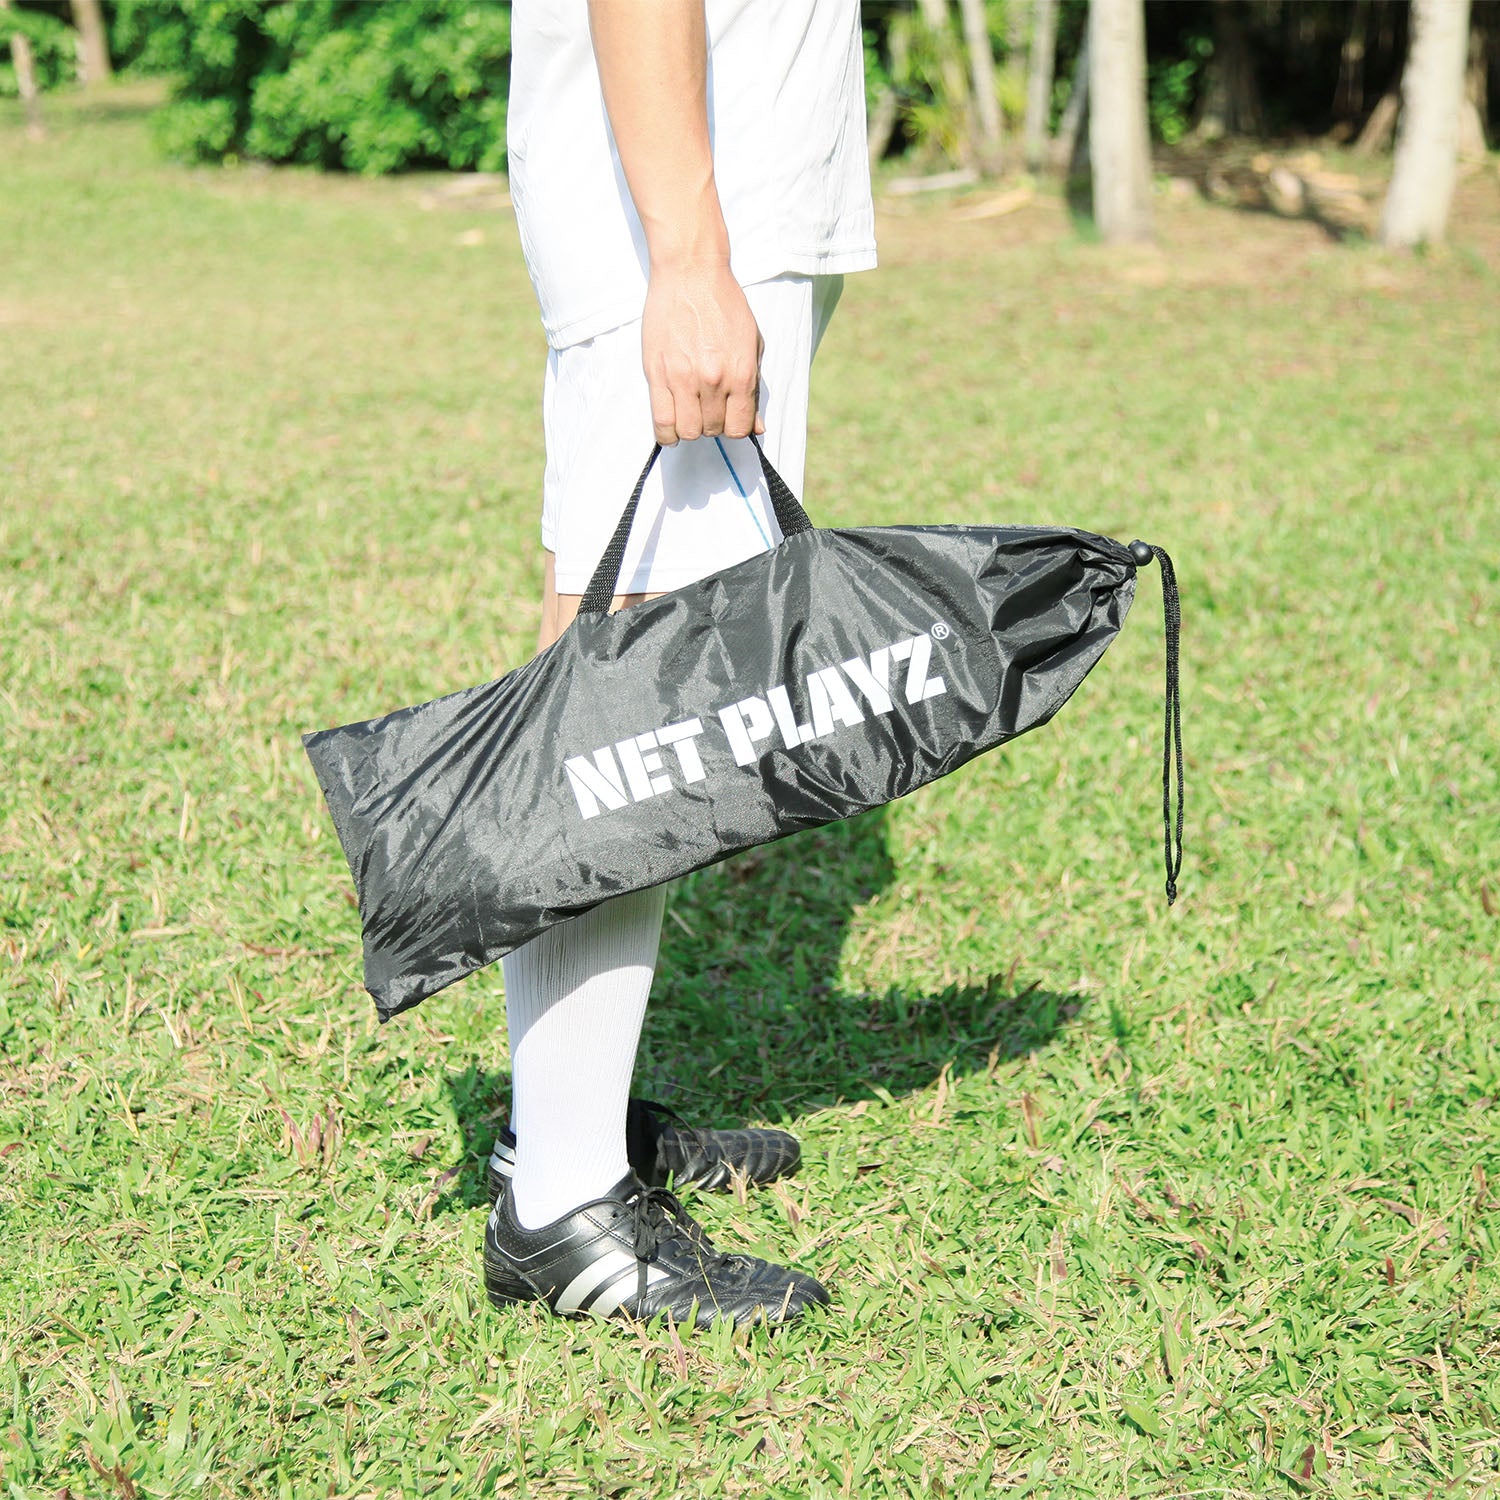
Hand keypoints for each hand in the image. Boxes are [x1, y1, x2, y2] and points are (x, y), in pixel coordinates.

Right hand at [640, 258, 763, 445]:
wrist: (691, 272)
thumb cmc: (724, 304)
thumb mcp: (752, 344)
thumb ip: (754, 389)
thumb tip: (756, 428)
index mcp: (741, 374)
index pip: (739, 427)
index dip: (735, 427)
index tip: (729, 418)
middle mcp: (713, 380)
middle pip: (713, 430)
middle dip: (712, 424)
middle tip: (708, 406)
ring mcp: (683, 378)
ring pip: (687, 430)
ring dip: (690, 427)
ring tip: (690, 411)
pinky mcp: (657, 373)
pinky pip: (661, 421)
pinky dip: (667, 432)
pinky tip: (671, 428)